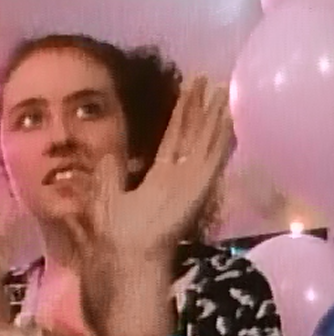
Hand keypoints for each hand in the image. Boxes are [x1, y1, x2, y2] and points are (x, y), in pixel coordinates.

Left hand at [75, 76, 232, 264]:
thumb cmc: (114, 234)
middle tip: (208, 80)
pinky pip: (213, 157)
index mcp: (158, 179)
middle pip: (190, 136)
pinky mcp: (199, 187)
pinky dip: (222, 136)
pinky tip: (229, 115)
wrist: (126, 256)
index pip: (173, 141)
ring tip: (222, 88)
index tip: (188, 93)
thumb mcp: (106, 196)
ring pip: (205, 141)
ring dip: (214, 116)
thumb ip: (110, 175)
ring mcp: (190, 181)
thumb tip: (108, 154)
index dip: (180, 116)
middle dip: (199, 108)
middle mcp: (177, 177)